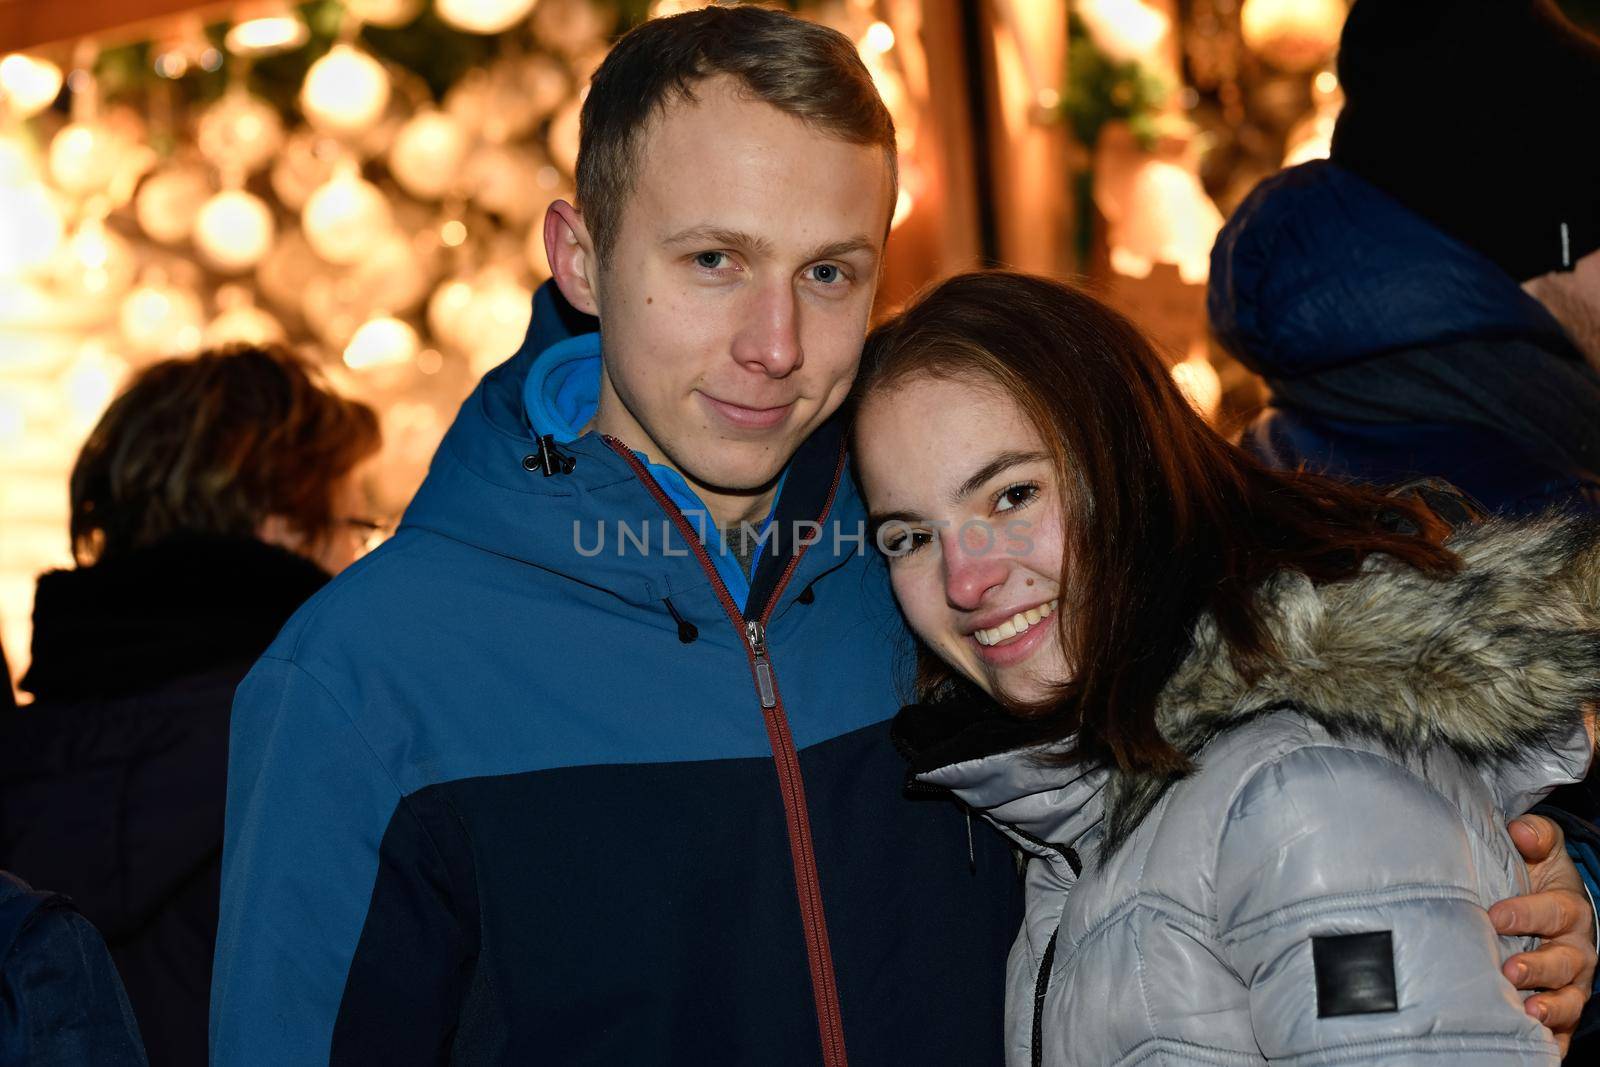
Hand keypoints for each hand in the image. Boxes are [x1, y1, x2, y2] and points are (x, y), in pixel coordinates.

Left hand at [1488, 813, 1596, 1055]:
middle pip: (1562, 962)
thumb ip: (1534, 836)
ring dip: (1551, 1008)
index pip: (1553, 912)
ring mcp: (1571, 982)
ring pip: (1568, 999)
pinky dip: (1553, 1041)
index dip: (1526, 914)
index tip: (1496, 916)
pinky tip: (1540, 1050)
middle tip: (1510, 971)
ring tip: (1529, 1012)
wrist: (1553, 907)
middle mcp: (1575, 950)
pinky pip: (1563, 1030)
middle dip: (1538, 968)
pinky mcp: (1561, 1005)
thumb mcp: (1541, 850)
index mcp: (1568, 911)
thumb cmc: (1537, 876)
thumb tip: (1521, 831)